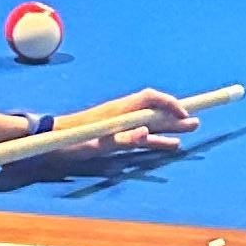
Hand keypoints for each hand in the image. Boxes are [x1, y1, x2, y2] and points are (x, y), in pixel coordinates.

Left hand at [4, 85, 204, 173]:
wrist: (47, 141)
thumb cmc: (69, 141)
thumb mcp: (95, 143)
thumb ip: (121, 138)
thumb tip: (145, 132)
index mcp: (118, 111)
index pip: (151, 100)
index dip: (170, 105)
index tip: (186, 114)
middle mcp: (121, 114)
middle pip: (155, 112)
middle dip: (176, 116)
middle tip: (198, 121)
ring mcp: (118, 125)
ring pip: (150, 125)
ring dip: (169, 128)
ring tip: (189, 131)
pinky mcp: (113, 136)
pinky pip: (141, 136)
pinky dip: (156, 139)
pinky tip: (167, 145)